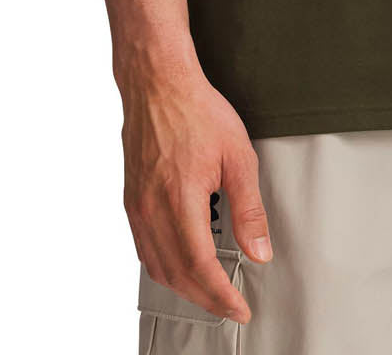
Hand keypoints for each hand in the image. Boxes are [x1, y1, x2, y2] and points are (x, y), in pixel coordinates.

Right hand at [120, 61, 273, 320]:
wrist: (158, 84)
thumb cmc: (197, 111)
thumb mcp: (238, 156)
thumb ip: (249, 209)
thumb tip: (260, 250)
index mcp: (180, 200)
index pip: (200, 267)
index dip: (221, 296)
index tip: (239, 308)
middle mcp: (152, 210)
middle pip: (177, 275)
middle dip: (205, 299)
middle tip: (229, 305)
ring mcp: (137, 207)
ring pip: (157, 267)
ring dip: (183, 287)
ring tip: (209, 291)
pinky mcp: (131, 200)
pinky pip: (144, 248)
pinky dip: (163, 267)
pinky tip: (180, 263)